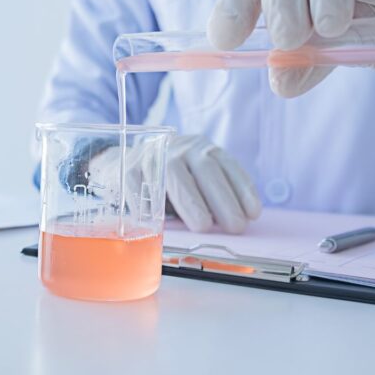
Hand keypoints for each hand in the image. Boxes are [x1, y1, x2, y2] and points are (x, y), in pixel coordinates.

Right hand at [88, 134, 260, 233]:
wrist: (121, 163)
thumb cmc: (166, 180)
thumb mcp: (193, 180)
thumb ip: (210, 196)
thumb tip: (233, 223)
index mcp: (200, 148)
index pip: (226, 165)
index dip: (242, 189)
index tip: (253, 213)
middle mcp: (179, 147)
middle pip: (205, 169)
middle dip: (223, 200)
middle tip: (235, 226)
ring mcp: (153, 156)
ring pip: (175, 175)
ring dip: (192, 203)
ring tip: (204, 227)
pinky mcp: (129, 169)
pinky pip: (142, 185)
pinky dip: (152, 204)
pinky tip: (161, 224)